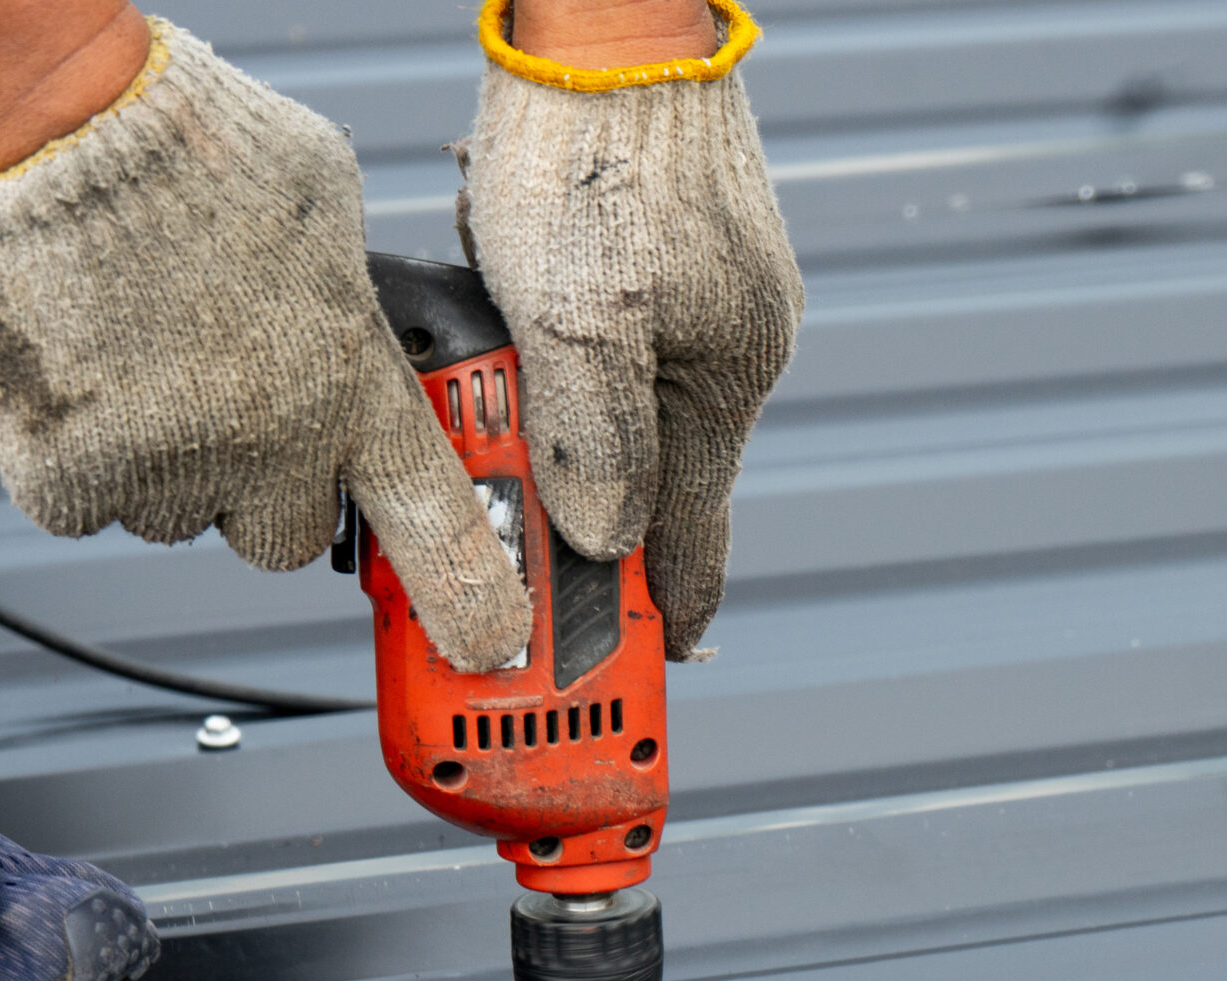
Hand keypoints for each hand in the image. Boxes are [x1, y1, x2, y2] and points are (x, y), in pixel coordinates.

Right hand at [0, 7, 528, 673]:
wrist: (49, 122)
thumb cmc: (191, 140)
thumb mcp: (329, 209)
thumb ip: (354, 299)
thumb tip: (363, 327)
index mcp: (352, 384)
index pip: (435, 523)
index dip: (467, 595)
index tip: (488, 645)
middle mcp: (269, 444)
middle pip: (286, 536)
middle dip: (264, 487)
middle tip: (230, 404)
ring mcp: (165, 469)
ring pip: (181, 514)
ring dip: (167, 460)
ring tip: (143, 349)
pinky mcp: (64, 476)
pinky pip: (84, 504)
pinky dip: (75, 453)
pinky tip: (82, 366)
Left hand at [458, 0, 801, 659]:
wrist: (604, 18)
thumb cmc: (593, 145)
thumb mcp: (578, 312)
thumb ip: (594, 439)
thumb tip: (607, 541)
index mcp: (727, 378)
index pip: (698, 535)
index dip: (668, 611)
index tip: (649, 670)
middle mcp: (729, 348)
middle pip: (656, 481)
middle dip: (595, 529)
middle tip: (532, 576)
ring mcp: (702, 302)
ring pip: (625, 416)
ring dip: (566, 444)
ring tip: (498, 456)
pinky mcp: (665, 261)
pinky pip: (610, 352)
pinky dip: (563, 375)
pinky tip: (514, 353)